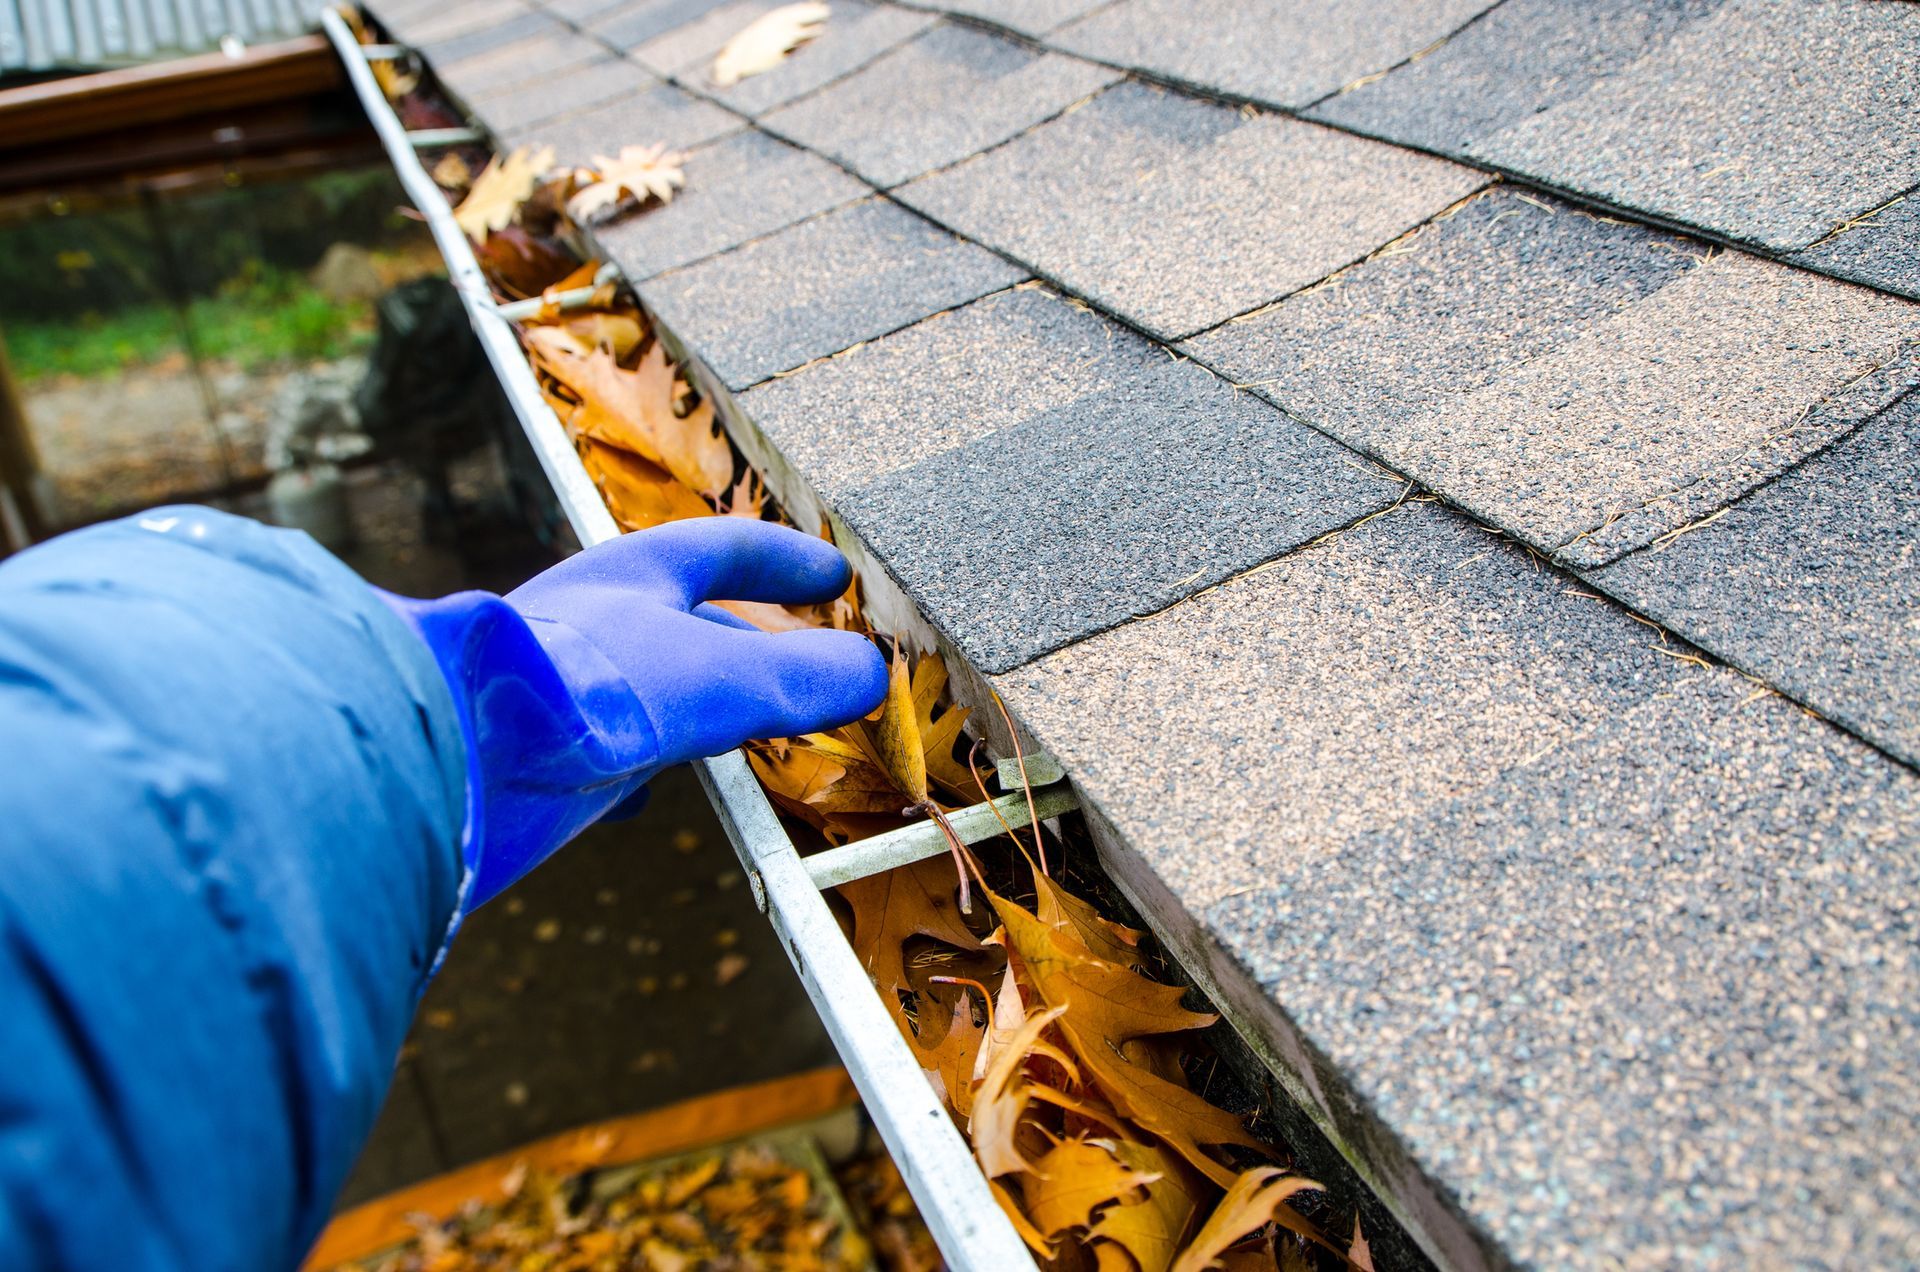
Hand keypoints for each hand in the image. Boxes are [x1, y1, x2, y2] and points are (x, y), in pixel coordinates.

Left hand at [386, 518, 884, 908]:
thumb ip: (798, 677)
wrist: (452, 757)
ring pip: (651, 688)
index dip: (785, 561)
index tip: (835, 575)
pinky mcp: (539, 753)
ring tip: (746, 731)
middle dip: (751, 640)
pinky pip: (603, 750)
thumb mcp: (716, 677)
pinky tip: (643, 796)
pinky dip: (639, 767)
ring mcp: (566, 687)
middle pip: (690, 619)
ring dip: (702, 706)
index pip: (725, 548)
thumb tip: (871, 673)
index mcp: (634, 575)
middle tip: (807, 662)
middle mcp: (597, 623)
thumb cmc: (578, 688)